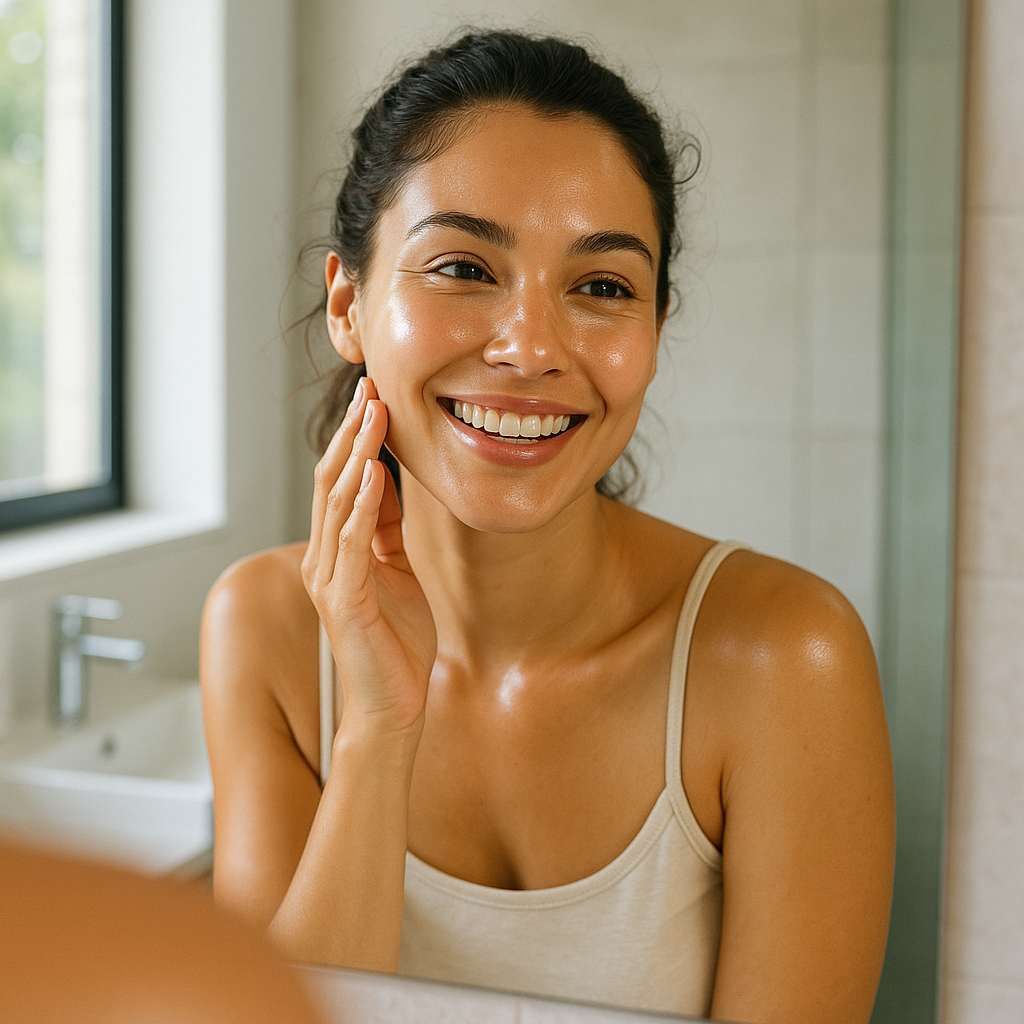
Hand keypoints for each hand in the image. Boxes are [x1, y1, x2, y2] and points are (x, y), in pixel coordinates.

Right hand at [302, 377, 436, 738]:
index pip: (341, 482)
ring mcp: (329, 579)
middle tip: (371, 387)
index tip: (376, 396)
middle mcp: (324, 559)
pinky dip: (360, 504)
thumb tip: (385, 480)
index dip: (357, 438)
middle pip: (331, 480)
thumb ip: (384, 530)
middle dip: (353, 432)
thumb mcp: (396, 571)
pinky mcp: (344, 601)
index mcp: (337, 551)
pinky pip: (350, 542)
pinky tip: (374, 473)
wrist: (394, 706)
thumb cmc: (397, 644)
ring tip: (373, 413)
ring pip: (336, 502)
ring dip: (356, 454)